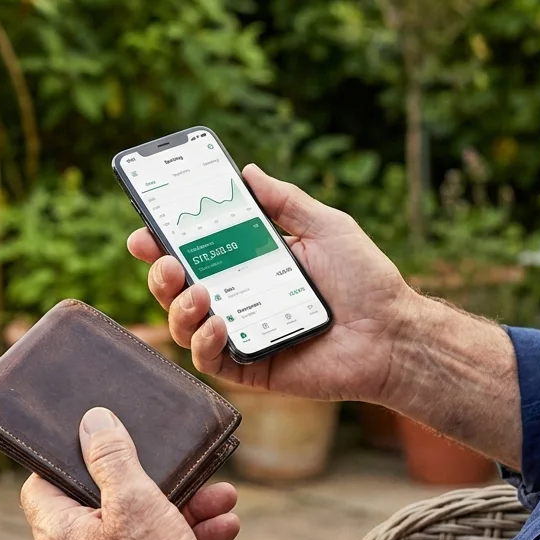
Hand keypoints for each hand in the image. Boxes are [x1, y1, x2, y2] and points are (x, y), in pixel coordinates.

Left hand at [20, 407, 235, 539]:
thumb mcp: (135, 500)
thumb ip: (111, 457)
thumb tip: (92, 422)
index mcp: (57, 537)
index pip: (42, 486)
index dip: (70, 461)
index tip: (101, 447)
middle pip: (104, 508)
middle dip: (155, 486)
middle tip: (183, 473)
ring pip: (138, 535)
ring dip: (182, 512)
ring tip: (220, 499)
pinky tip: (222, 529)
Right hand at [128, 164, 413, 402]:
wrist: (393, 333)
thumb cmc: (365, 280)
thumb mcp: (325, 226)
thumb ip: (285, 201)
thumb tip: (248, 172)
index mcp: (250, 265)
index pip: (196, 252)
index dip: (164, 241)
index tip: (145, 229)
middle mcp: (240, 300)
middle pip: (179, 289)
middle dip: (159, 273)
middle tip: (162, 259)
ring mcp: (242, 335)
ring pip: (185, 325)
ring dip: (177, 306)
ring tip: (196, 291)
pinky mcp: (251, 368)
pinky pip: (210, 359)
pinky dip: (203, 341)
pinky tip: (217, 323)